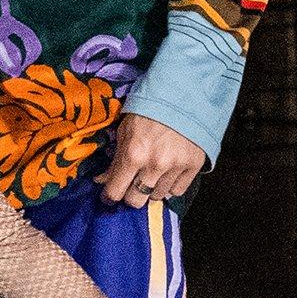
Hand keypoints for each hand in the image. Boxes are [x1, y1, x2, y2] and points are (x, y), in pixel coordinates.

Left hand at [97, 111, 211, 205]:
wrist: (183, 96)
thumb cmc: (149, 110)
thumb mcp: (125, 130)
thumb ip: (115, 159)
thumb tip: (103, 180)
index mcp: (134, 154)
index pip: (115, 192)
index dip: (109, 196)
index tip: (109, 195)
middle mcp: (154, 165)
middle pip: (136, 201)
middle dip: (130, 195)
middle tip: (131, 185)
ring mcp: (176, 167)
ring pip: (157, 197)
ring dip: (151, 189)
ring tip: (152, 173)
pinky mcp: (193, 166)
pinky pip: (177, 191)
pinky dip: (170, 186)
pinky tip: (167, 173)